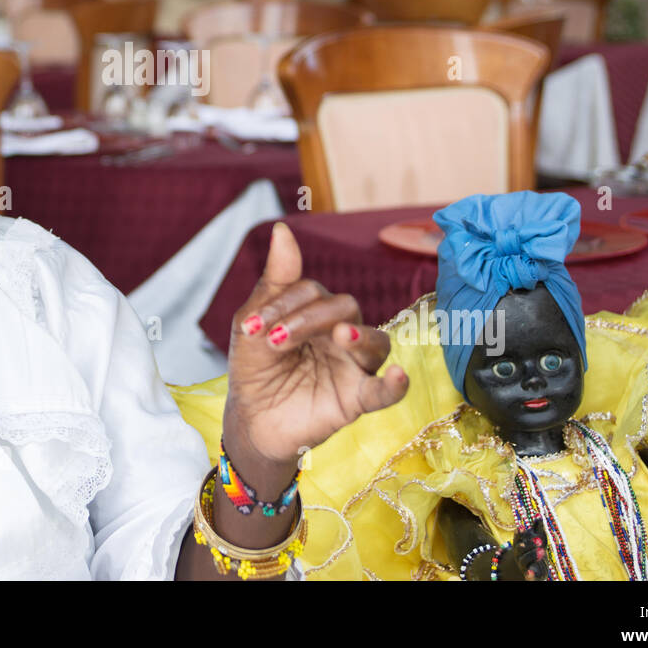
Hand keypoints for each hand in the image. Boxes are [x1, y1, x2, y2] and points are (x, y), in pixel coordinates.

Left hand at [223, 223, 408, 468]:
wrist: (250, 419)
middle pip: (344, 308)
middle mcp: (341, 333)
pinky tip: (398, 375)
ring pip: (375, 341)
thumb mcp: (252, 324)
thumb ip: (275, 280)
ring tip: (339, 337)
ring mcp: (353, 366)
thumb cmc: (255, 367)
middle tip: (276, 341)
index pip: (312, 291)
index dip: (282, 305)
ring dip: (358, 336)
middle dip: (307, 319)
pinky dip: (396, 384)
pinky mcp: (357, 399)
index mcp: (315, 311)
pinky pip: (385, 390)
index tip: (249, 328)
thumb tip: (282, 228)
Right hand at [499, 521, 549, 581]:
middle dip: (529, 544)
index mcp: (520, 544)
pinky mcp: (529, 575)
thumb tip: (539, 514)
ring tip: (542, 551)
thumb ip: (537, 527)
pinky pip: (528, 574)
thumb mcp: (537, 538)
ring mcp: (523, 565)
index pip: (518, 538)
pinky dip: (529, 573)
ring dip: (532, 555)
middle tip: (540, 540)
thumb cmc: (534, 550)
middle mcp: (519, 554)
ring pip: (524, 560)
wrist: (532, 569)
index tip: (521, 527)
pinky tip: (530, 572)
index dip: (519, 533)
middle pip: (521, 549)